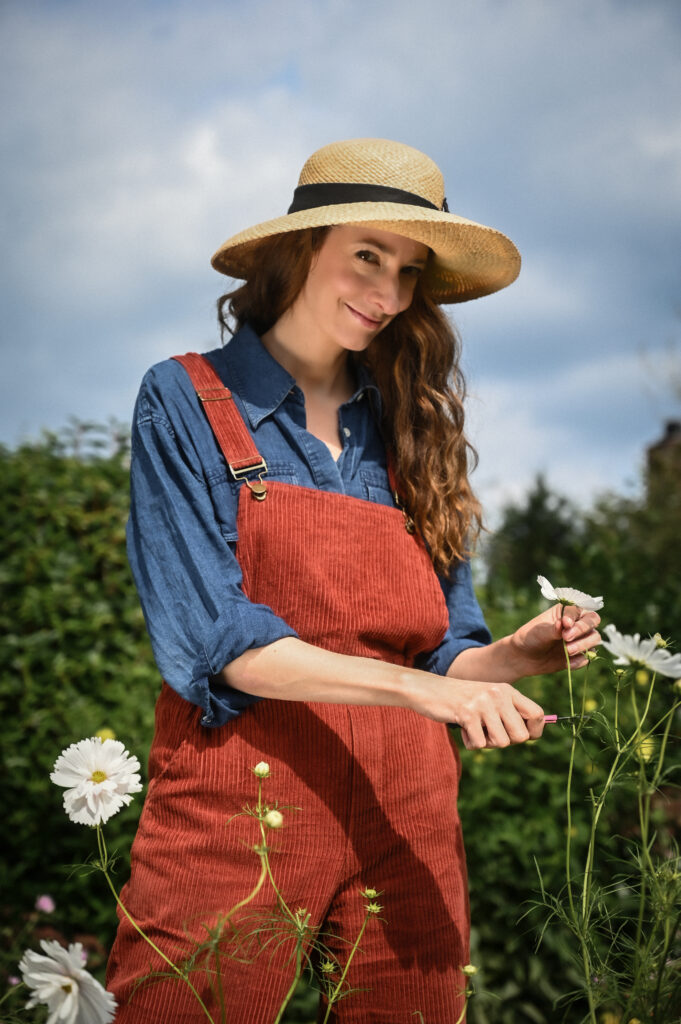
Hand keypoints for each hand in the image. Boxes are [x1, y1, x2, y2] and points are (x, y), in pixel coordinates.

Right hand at [409, 676, 544, 749]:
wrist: (429, 689)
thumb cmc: (462, 700)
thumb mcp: (489, 699)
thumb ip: (509, 712)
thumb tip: (530, 736)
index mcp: (507, 690)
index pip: (537, 715)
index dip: (533, 732)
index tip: (520, 736)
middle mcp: (498, 695)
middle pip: (521, 736)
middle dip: (506, 741)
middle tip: (490, 733)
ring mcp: (483, 704)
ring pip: (501, 743)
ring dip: (487, 743)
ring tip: (475, 729)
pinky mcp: (466, 714)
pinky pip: (479, 744)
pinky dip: (470, 743)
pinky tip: (463, 729)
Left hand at [510, 604, 600, 675]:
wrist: (525, 657)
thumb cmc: (531, 637)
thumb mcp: (539, 631)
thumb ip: (553, 628)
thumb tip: (563, 623)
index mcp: (566, 611)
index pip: (579, 609)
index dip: (574, 617)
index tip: (565, 624)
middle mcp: (577, 623)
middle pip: (593, 620)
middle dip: (583, 629)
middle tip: (566, 638)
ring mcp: (581, 639)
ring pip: (595, 638)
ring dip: (583, 645)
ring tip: (567, 651)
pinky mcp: (580, 654)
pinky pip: (588, 657)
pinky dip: (579, 660)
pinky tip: (567, 662)